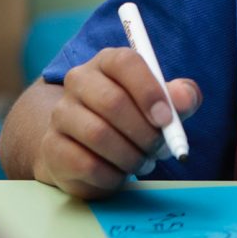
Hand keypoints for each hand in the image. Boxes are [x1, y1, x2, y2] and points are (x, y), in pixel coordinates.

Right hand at [34, 47, 200, 199]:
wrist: (84, 147)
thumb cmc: (133, 119)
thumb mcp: (162, 104)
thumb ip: (180, 97)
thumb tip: (185, 99)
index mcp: (108, 62)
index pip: (125, 62)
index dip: (149, 90)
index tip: (167, 119)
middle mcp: (79, 81)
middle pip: (111, 101)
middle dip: (144, 131)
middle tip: (160, 149)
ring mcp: (61, 113)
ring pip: (98, 134)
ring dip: (130, 155)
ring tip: (143, 162)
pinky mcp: (52, 147)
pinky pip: (85, 164)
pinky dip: (112, 175)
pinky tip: (120, 174)